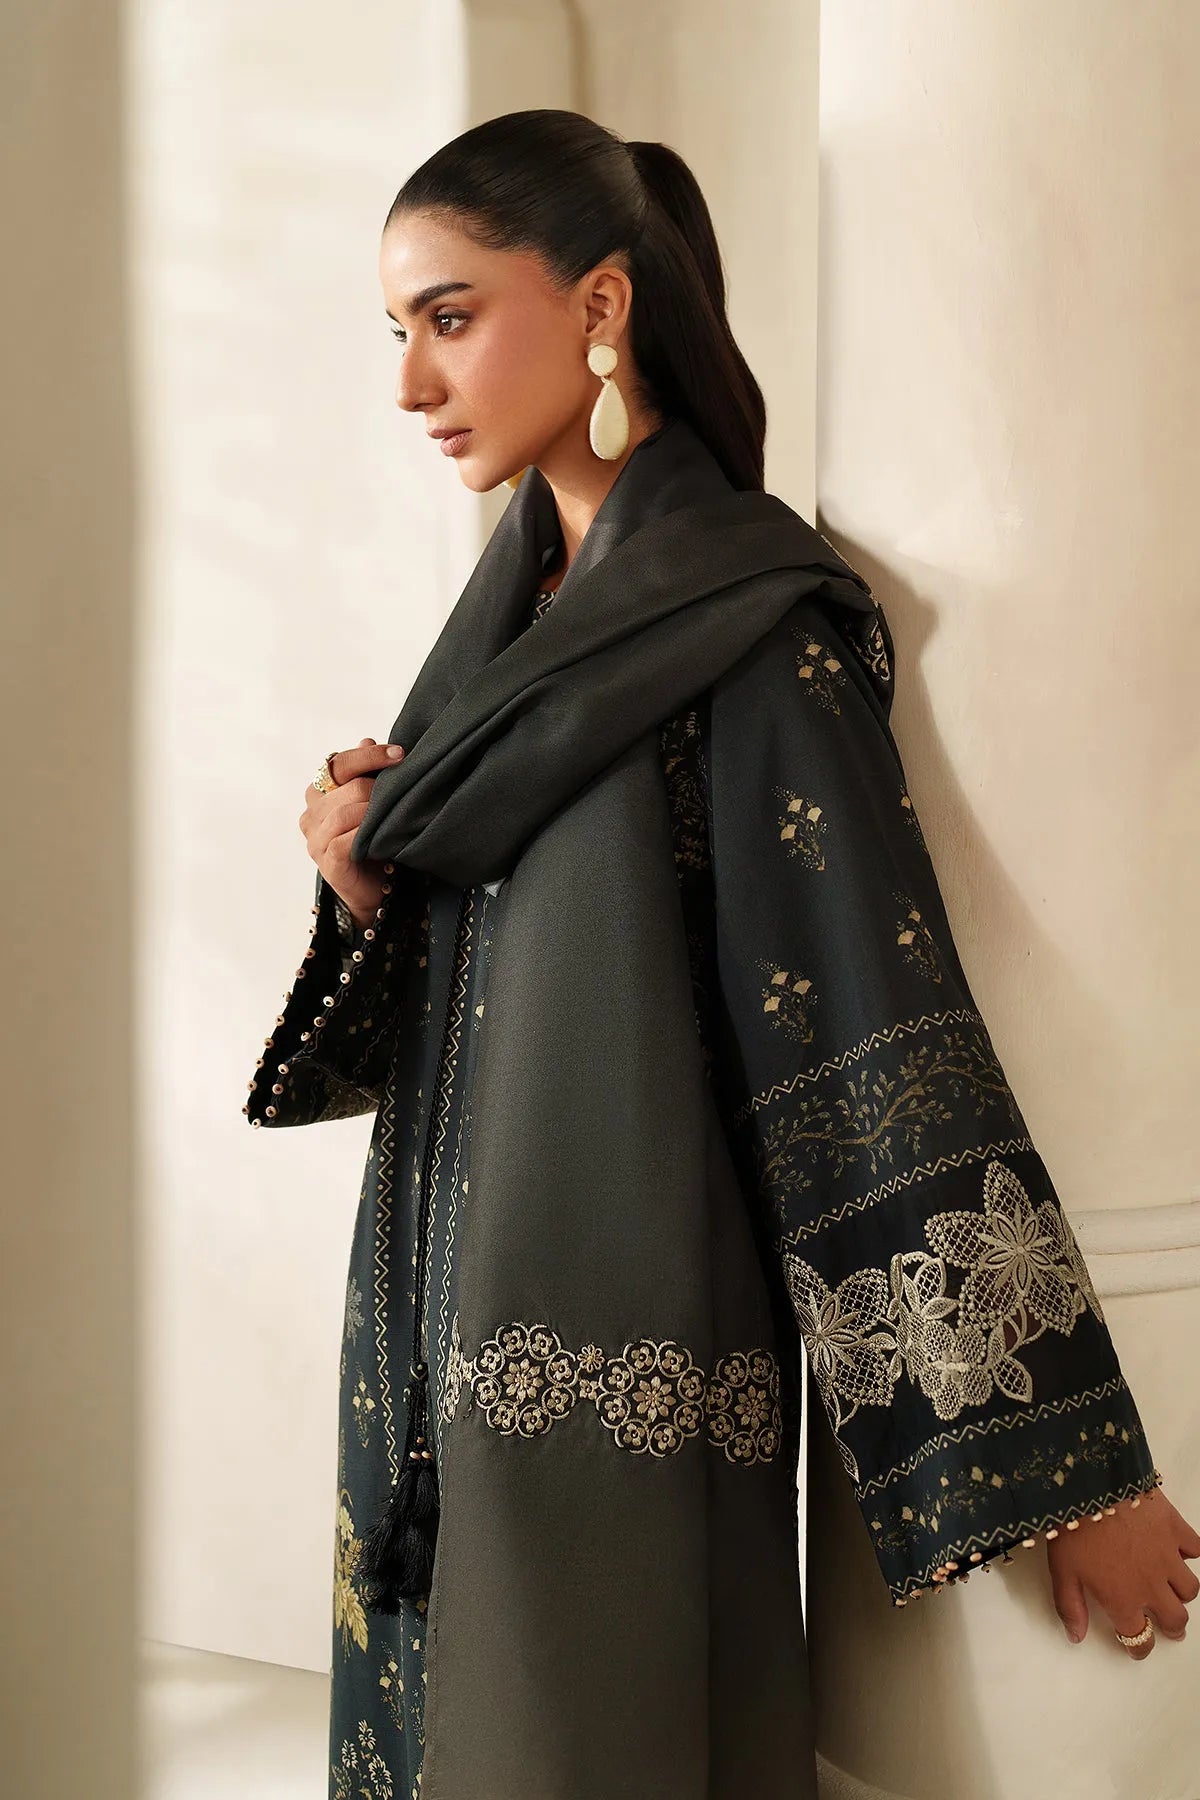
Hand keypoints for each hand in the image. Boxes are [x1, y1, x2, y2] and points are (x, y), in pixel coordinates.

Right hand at [299, 736, 403, 927]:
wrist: (377, 889)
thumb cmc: (376, 842)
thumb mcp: (375, 804)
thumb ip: (368, 774)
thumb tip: (367, 737)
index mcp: (320, 793)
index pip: (339, 762)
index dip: (369, 755)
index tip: (400, 754)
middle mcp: (312, 813)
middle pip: (345, 785)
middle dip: (378, 786)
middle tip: (404, 792)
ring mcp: (315, 839)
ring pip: (344, 811)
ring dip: (375, 810)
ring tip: (395, 814)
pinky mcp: (326, 862)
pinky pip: (344, 840)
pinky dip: (365, 834)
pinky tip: (382, 835)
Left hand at [1048, 1486, 1199, 1657]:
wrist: (1092, 1485)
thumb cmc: (1071, 1529)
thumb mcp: (1061, 1571)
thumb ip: (1070, 1607)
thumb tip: (1076, 1637)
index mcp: (1122, 1600)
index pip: (1139, 1637)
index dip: (1140, 1647)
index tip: (1139, 1646)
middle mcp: (1151, 1586)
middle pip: (1176, 1619)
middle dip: (1173, 1626)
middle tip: (1170, 1625)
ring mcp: (1168, 1558)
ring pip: (1190, 1588)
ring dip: (1182, 1592)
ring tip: (1173, 1588)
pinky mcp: (1177, 1530)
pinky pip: (1196, 1549)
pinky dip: (1190, 1552)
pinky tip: (1179, 1550)